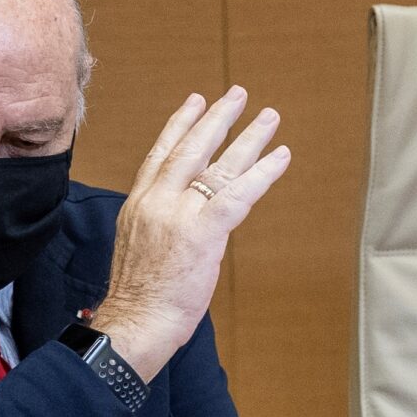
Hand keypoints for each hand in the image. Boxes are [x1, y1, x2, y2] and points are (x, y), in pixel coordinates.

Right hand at [91, 87, 291, 381]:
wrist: (135, 322)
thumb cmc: (139, 299)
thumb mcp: (139, 248)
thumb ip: (161, 225)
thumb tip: (185, 221)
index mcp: (138, 204)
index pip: (160, 153)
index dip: (180, 125)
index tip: (195, 102)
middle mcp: (156, 200)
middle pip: (191, 148)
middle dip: (217, 118)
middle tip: (237, 94)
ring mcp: (178, 214)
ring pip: (218, 165)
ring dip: (248, 137)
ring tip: (269, 117)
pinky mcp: (202, 232)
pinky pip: (238, 194)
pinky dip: (263, 174)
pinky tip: (281, 158)